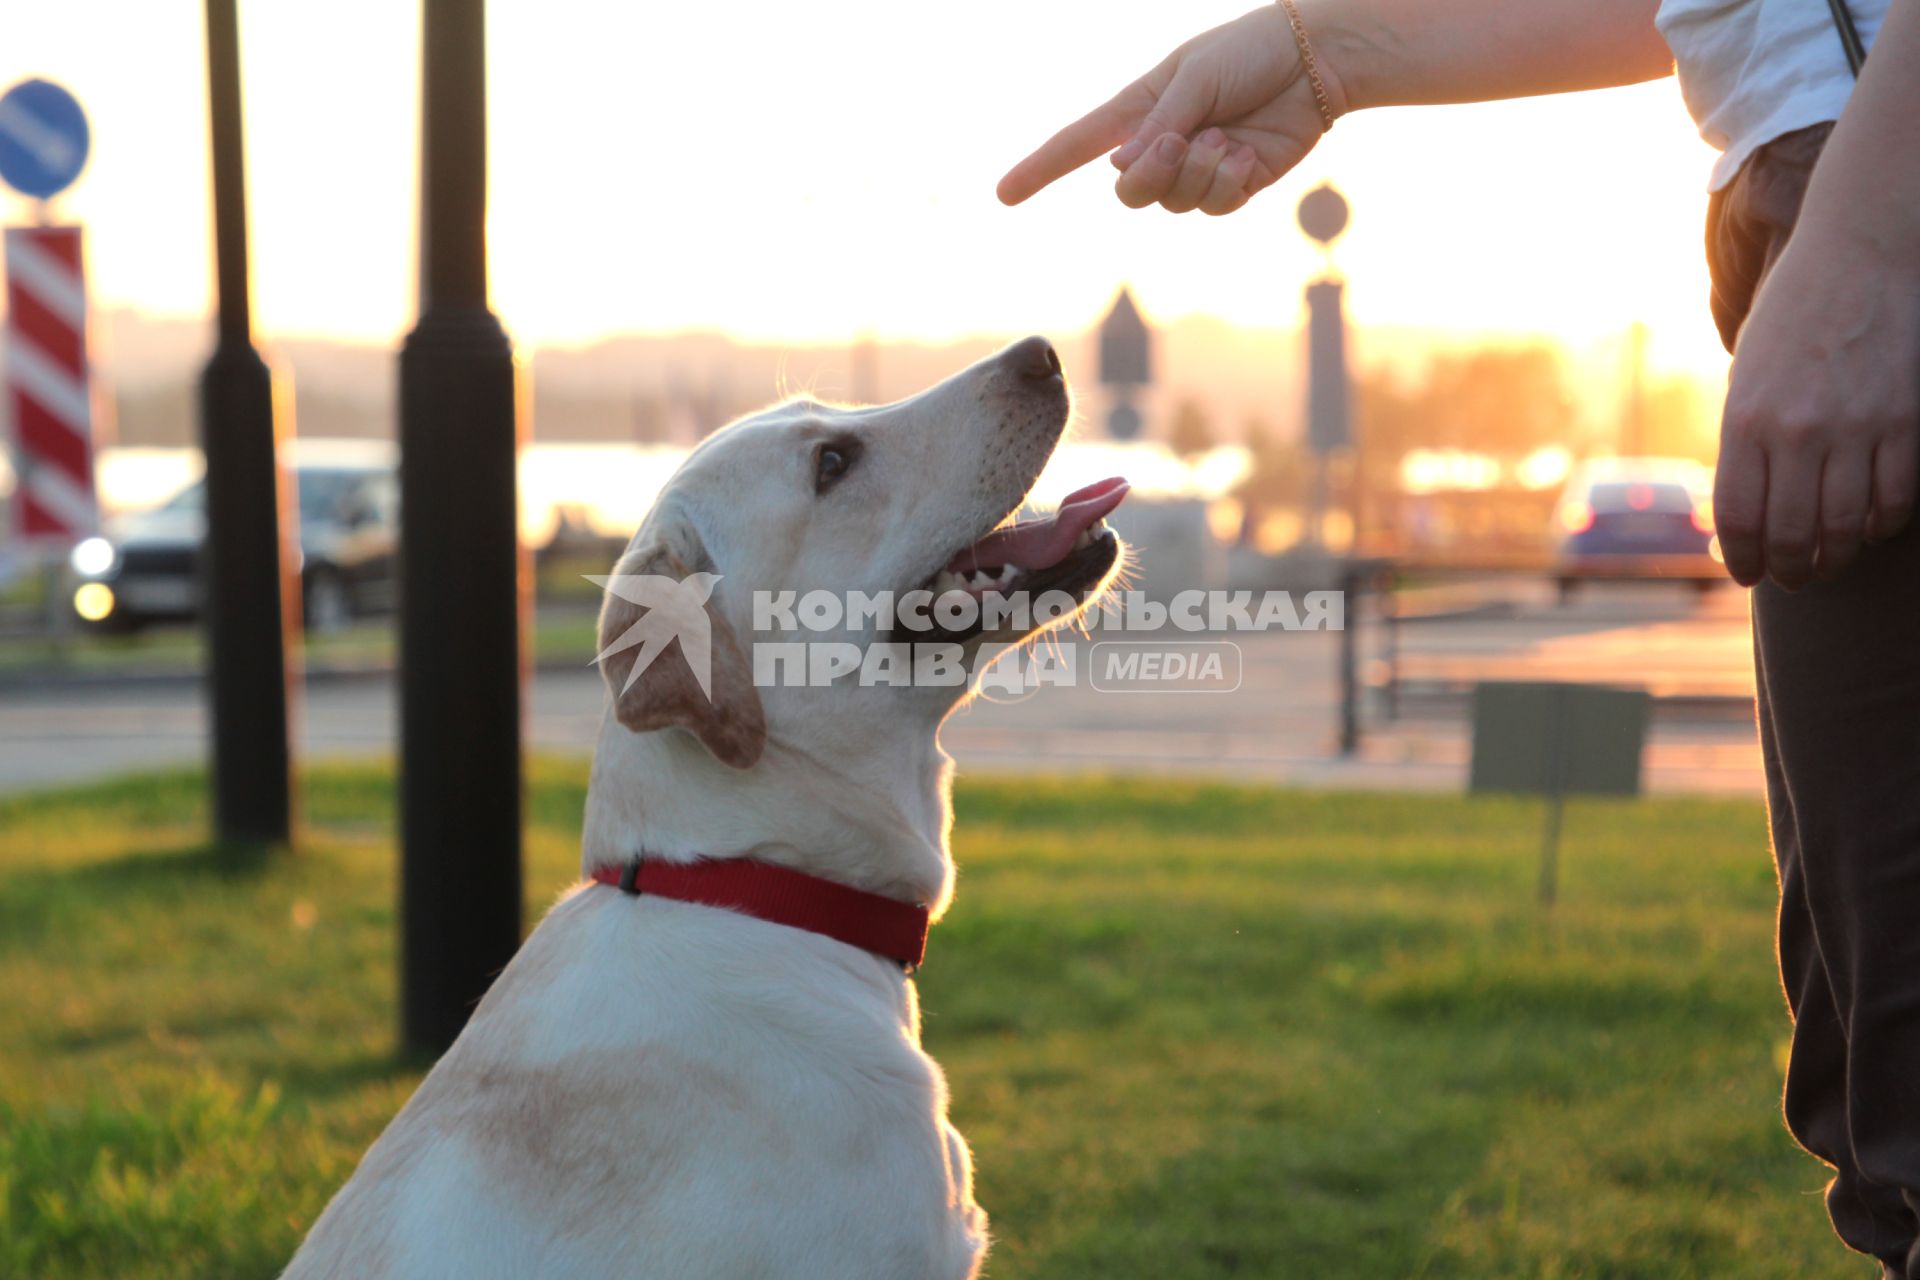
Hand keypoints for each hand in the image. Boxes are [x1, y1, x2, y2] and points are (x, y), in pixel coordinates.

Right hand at [995, 4, 1342, 214]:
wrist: (1315, 62)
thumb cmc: (1249, 53)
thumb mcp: (1194, 79)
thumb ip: (1159, 124)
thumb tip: (1125, 170)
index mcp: (1138, 109)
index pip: (1076, 144)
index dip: (1039, 170)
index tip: (1004, 194)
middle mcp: (1160, 143)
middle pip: (1129, 191)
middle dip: (1151, 174)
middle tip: (1179, 141)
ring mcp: (1195, 168)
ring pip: (1172, 202)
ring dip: (1198, 172)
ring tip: (1226, 138)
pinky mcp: (1231, 186)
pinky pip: (1211, 205)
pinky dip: (1226, 182)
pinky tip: (1244, 154)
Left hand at [1714, 227, 1919, 587]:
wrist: (1860, 254)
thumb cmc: (1793, 317)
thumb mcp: (1747, 377)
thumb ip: (1746, 440)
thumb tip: (1747, 511)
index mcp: (1746, 419)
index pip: (1738, 517)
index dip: (1741, 559)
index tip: (1746, 575)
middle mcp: (1798, 430)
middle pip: (1792, 535)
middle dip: (1789, 571)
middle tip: (1790, 580)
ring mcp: (1856, 427)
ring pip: (1845, 528)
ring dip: (1834, 559)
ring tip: (1826, 565)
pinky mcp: (1905, 421)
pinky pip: (1894, 499)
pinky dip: (1879, 525)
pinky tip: (1868, 529)